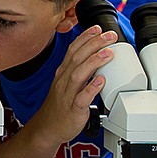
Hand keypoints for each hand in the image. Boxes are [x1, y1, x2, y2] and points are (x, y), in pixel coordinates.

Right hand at [31, 25, 116, 147]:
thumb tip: (95, 57)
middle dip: (93, 44)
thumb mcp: (65, 83)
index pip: (73, 50)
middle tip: (109, 36)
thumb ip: (79, 70)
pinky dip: (91, 88)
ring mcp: (67, 95)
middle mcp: (64, 81)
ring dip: (93, 62)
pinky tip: (101, 81)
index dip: (85, 38)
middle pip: (77, 58)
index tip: (97, 28)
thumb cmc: (60, 106)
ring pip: (79, 74)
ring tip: (108, 53)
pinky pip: (82, 98)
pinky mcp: (73, 109)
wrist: (47, 128)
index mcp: (63, 73)